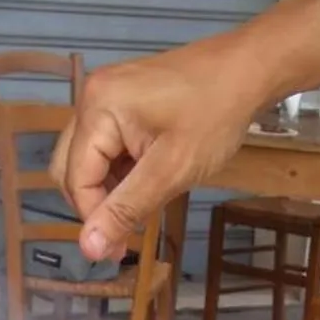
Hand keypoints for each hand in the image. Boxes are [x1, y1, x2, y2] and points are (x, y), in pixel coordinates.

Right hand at [51, 36, 267, 261]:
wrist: (247, 69)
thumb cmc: (214, 116)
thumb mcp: (171, 171)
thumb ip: (125, 209)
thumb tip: (89, 249)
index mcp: (97, 109)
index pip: (75, 178)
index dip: (93, 218)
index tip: (119, 250)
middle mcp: (91, 98)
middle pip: (71, 167)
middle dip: (95, 204)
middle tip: (126, 234)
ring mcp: (106, 95)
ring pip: (88, 159)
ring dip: (109, 189)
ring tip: (143, 205)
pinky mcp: (122, 99)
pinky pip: (106, 144)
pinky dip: (120, 170)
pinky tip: (147, 180)